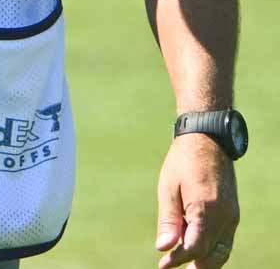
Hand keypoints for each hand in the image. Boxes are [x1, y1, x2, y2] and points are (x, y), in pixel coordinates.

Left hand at [155, 134, 238, 266]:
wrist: (208, 141)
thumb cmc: (182, 162)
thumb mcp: (168, 189)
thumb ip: (168, 220)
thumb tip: (163, 248)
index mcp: (206, 209)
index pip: (194, 247)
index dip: (178, 259)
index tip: (162, 265)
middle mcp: (224, 216)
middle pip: (212, 254)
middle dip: (196, 266)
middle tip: (174, 268)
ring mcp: (232, 215)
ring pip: (223, 250)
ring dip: (208, 262)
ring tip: (189, 267)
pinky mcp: (233, 213)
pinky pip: (225, 239)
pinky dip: (214, 250)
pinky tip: (199, 252)